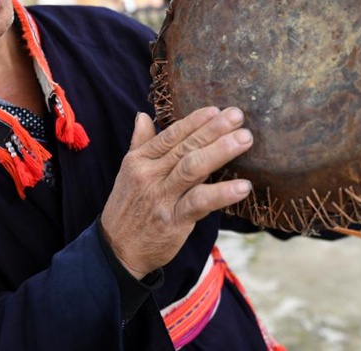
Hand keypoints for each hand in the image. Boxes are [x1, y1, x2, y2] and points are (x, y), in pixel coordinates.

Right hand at [100, 107, 253, 278]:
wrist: (116, 250)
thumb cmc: (127, 208)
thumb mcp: (127, 172)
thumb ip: (140, 143)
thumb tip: (143, 116)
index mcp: (140, 161)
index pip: (170, 135)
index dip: (194, 121)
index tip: (216, 109)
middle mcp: (149, 176)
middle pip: (185, 147)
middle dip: (214, 130)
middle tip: (238, 116)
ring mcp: (161, 198)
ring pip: (193, 168)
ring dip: (220, 152)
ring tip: (244, 140)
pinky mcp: (173, 220)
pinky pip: (200, 202)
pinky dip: (222, 193)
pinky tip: (244, 186)